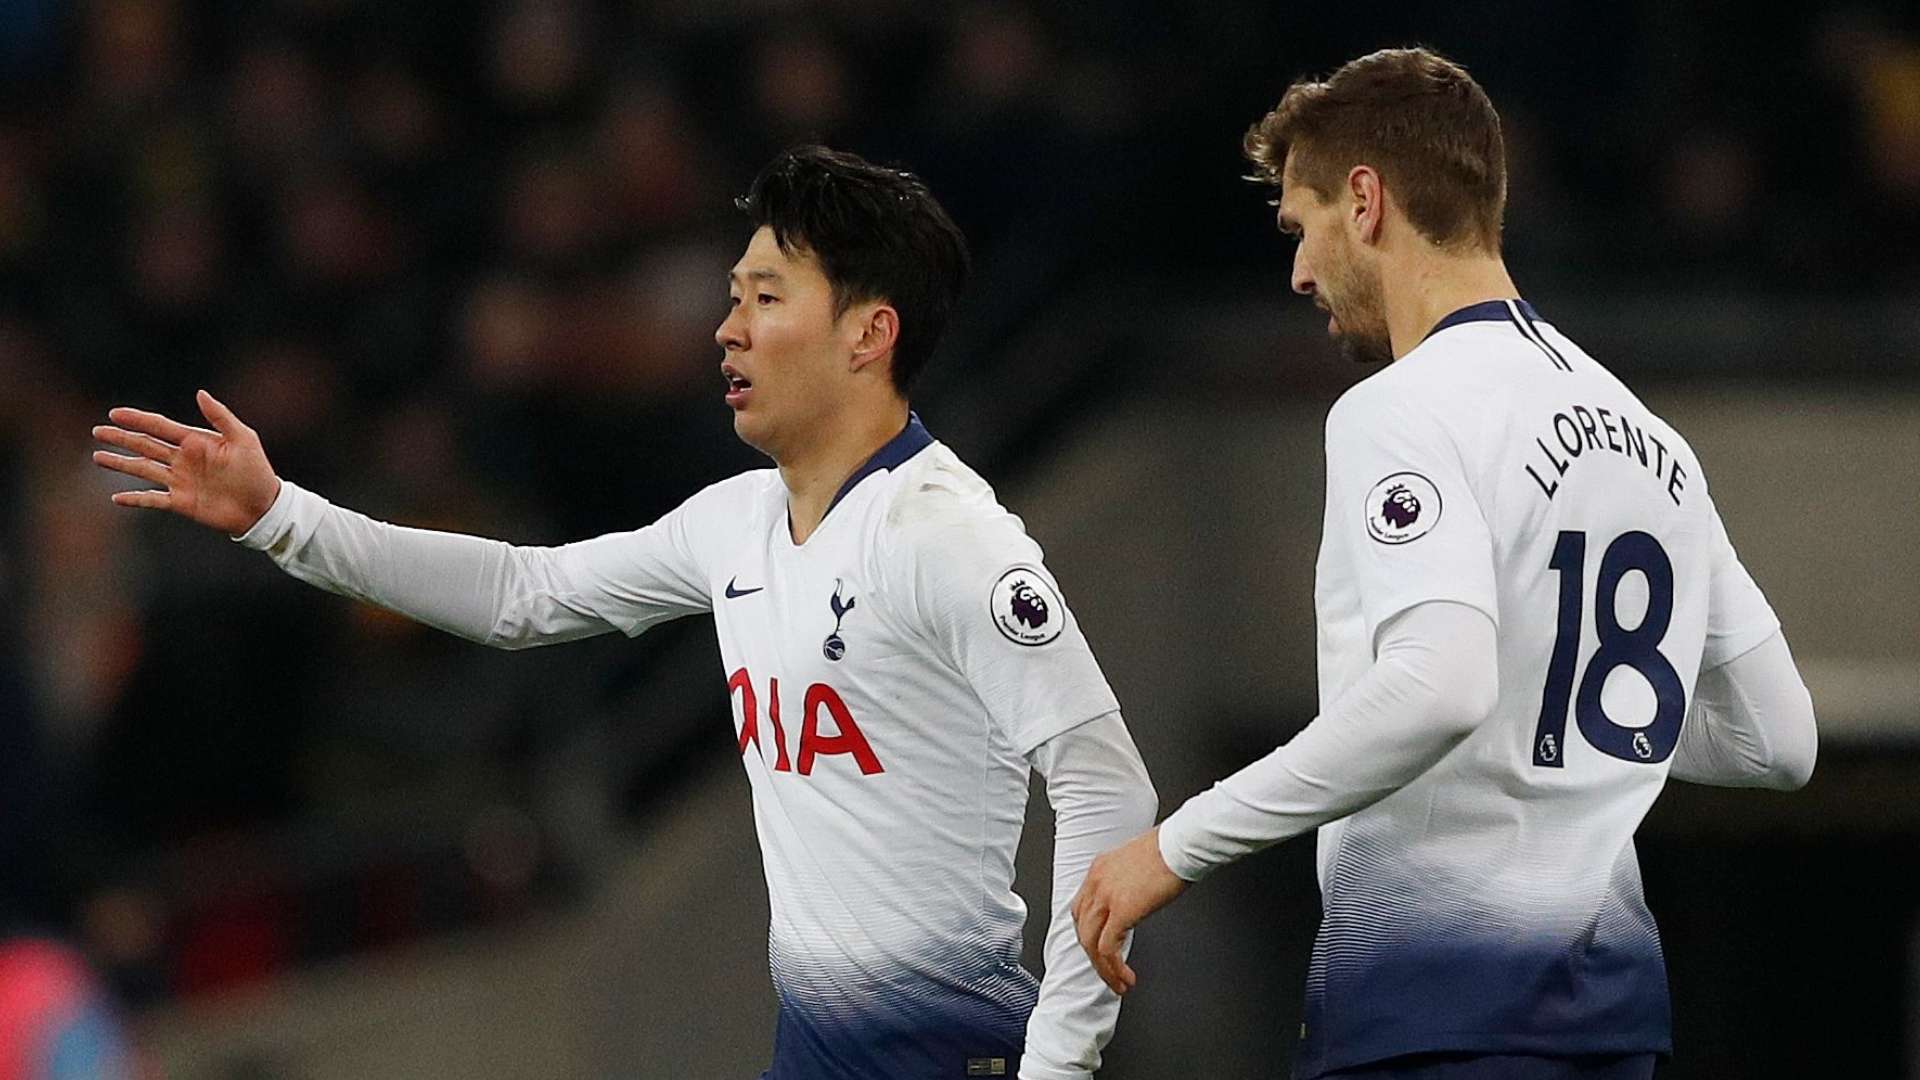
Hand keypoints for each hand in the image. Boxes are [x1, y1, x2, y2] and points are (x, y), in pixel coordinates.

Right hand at [92, 390, 281, 536]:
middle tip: (97, 431)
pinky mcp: (181, 502)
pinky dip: (134, 499)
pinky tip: (116, 498)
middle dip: (121, 438)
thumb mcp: (243, 439)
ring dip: (121, 464)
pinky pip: (152, 499)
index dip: (138, 420)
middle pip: (145, 445)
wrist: (263, 506)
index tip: (115, 413)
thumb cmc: (257, 470)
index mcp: (195, 441)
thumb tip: (200, 393)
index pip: (160, 427)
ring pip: (143, 469)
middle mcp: (182, 459)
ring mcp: (179, 481)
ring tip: (97, 457)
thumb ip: (221, 417)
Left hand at [1070, 827, 1187, 994]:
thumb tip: (1135, 899)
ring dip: (1103, 969)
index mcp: (1099, 869)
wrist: (1180, 844)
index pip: (1082, 908)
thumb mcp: (1137, 863)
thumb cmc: (1170, 849)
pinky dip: (1114, 968)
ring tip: (1117, 983)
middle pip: (1082, 928)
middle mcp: (1096, 882)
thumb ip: (1128, 882)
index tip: (1099, 947)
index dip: (1088, 932)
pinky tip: (1125, 977)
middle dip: (1093, 955)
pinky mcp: (1121, 911)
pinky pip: (1108, 949)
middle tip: (1107, 971)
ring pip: (1090, 943)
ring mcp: (1106, 897)